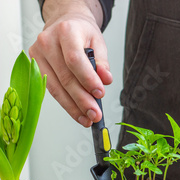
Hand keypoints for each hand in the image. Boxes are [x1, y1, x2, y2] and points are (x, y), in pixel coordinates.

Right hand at [29, 0, 112, 126]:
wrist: (65, 23)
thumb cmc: (82, 33)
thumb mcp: (98, 42)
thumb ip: (103, 62)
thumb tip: (106, 80)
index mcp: (66, 32)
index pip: (75, 59)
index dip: (87, 79)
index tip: (100, 94)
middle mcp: (47, 42)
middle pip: (65, 77)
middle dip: (82, 100)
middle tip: (94, 114)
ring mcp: (38, 54)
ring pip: (56, 87)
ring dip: (73, 106)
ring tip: (87, 118)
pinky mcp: (35, 65)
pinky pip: (51, 89)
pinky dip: (65, 103)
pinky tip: (77, 112)